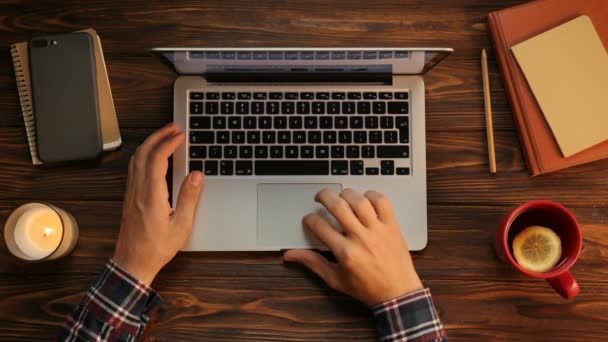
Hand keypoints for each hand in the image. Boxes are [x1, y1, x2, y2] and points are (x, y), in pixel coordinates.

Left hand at [113, 123, 203, 284]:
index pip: (157, 159)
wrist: (132, 264)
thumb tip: (197, 175)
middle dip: (158, 136)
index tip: (180, 135)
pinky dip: (144, 155)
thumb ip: (189, 198)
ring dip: (149, 144)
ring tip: (164, 137)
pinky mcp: (129, 197)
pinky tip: (154, 157)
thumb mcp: (181, 226)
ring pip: (136, 159)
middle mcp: (138, 190)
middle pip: (143, 153)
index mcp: (151, 196)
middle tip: (173, 128)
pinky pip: (134, 169)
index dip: (169, 143)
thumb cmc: (157, 249)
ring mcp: (131, 193)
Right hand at [283, 188, 422, 306]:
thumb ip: (313, 263)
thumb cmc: (366, 288)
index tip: (309, 219)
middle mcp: (361, 238)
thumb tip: (290, 255)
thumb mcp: (335, 279)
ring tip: (341, 197)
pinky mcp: (392, 226)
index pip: (320, 226)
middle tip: (320, 197)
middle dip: (324, 196)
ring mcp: (378, 230)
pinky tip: (364, 200)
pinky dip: (372, 196)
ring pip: (359, 201)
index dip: (310, 219)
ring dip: (346, 194)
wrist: (398, 294)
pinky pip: (382, 202)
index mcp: (345, 253)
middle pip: (338, 206)